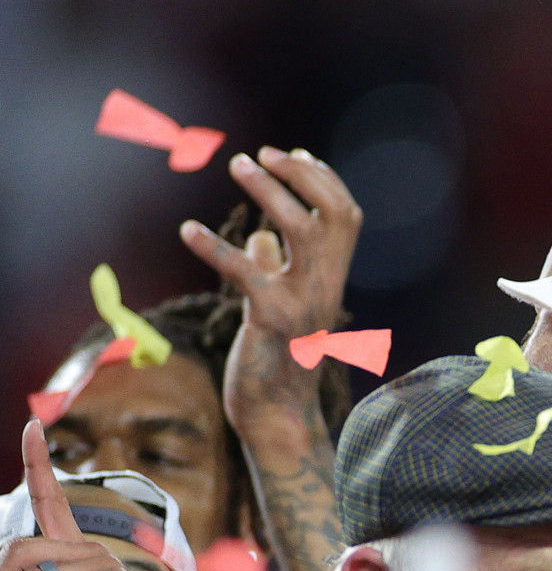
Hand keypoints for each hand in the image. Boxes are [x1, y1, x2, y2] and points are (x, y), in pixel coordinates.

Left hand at [181, 147, 363, 436]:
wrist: (278, 416)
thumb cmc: (276, 361)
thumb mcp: (279, 308)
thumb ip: (275, 269)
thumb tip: (259, 239)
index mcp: (332, 279)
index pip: (345, 216)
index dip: (324, 180)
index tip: (294, 155)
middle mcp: (327, 286)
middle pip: (334, 215)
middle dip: (302, 176)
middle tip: (263, 154)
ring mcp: (304, 303)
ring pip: (303, 231)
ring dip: (271, 193)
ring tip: (239, 166)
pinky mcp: (272, 320)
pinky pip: (247, 274)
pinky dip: (215, 248)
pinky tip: (186, 230)